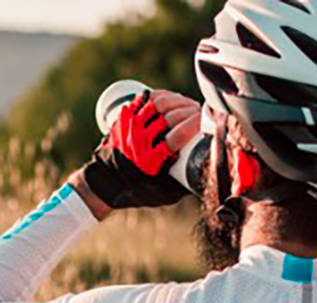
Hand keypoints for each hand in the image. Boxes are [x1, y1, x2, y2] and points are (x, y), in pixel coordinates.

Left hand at [73, 90, 202, 217]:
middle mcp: (139, 141)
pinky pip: (145, 98)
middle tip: (199, 113)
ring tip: (186, 106)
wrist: (107, 180)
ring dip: (178, 101)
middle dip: (190, 111)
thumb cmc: (139, 188)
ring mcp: (130, 126)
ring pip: (159, 103)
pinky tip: (171, 99)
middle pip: (171, 117)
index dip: (195, 124)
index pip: (178, 136)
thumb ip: (187, 184)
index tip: (205, 122)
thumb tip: (209, 170)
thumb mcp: (164, 192)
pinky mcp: (125, 117)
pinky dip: (160, 95)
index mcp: (151, 161)